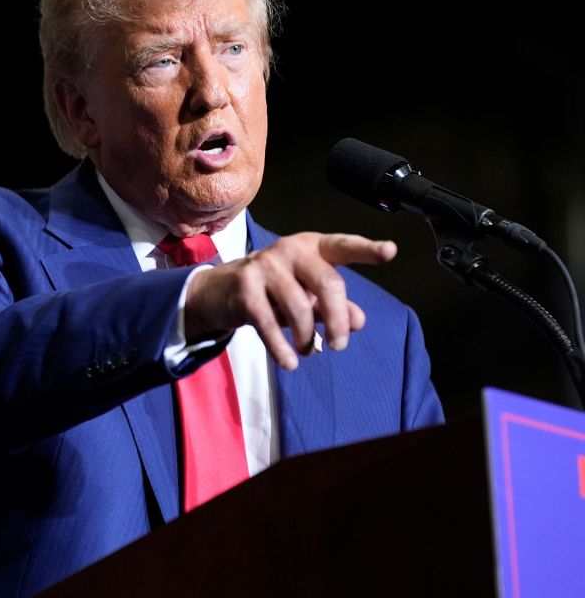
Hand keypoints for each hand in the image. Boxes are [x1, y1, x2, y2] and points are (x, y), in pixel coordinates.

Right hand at [183, 232, 397, 369]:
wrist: (219, 291)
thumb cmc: (273, 290)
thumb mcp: (306, 295)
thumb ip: (334, 305)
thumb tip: (358, 321)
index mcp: (312, 247)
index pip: (344, 246)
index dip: (368, 249)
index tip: (391, 251)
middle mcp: (290, 250)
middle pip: (328, 283)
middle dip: (337, 320)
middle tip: (339, 346)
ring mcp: (265, 266)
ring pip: (299, 307)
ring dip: (306, 337)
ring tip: (307, 351)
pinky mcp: (245, 288)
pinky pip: (270, 323)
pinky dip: (282, 347)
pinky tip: (289, 362)